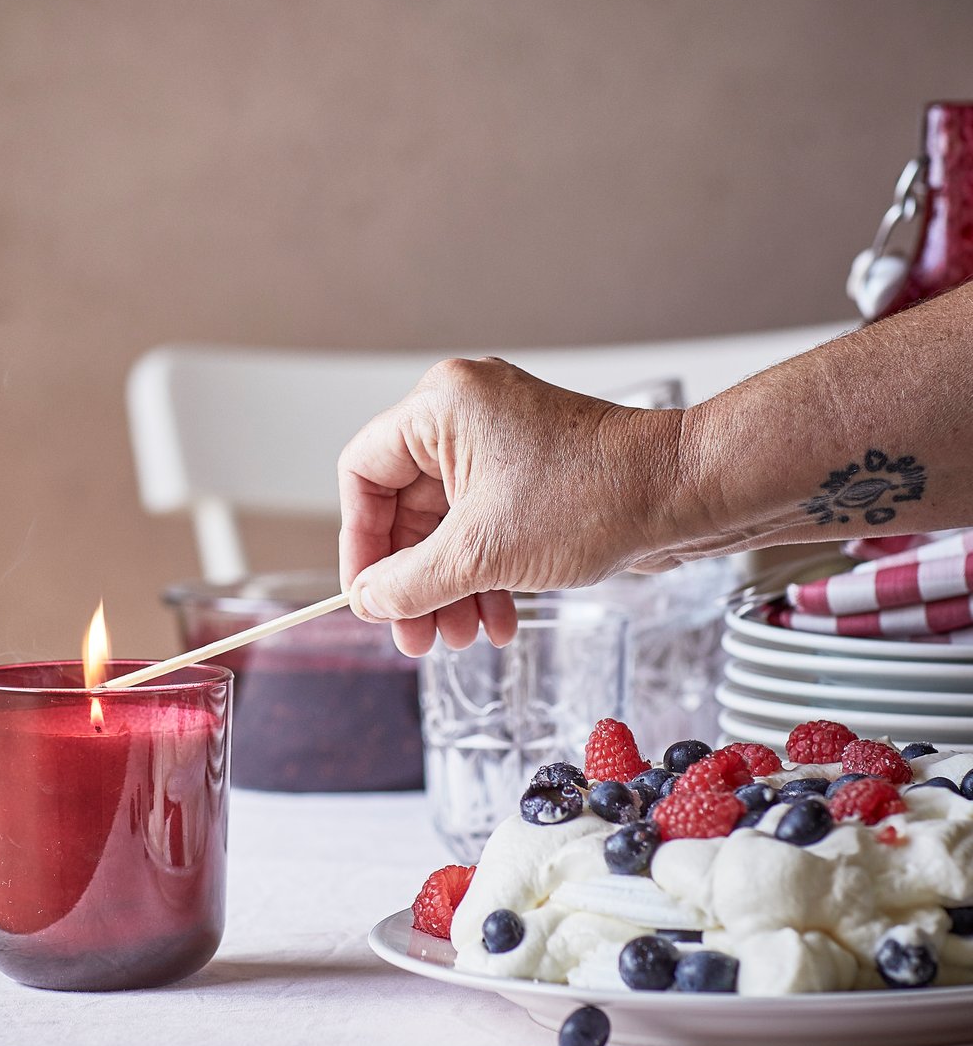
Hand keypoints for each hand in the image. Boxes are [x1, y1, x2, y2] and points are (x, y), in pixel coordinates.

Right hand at [337, 358, 687, 654]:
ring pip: (447, 526)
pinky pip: (484, 527)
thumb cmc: (593, 497)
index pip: (364, 473)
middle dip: (415, 580)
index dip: (360, 542)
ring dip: (451, 587)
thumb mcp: (481, 553)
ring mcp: (500, 444)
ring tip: (461, 637)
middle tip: (415, 636)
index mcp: (440, 408)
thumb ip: (411, 581)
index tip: (367, 595)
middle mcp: (465, 417)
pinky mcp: (529, 474)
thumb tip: (368, 601)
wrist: (684, 494)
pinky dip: (485, 574)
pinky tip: (498, 619)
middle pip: (406, 509)